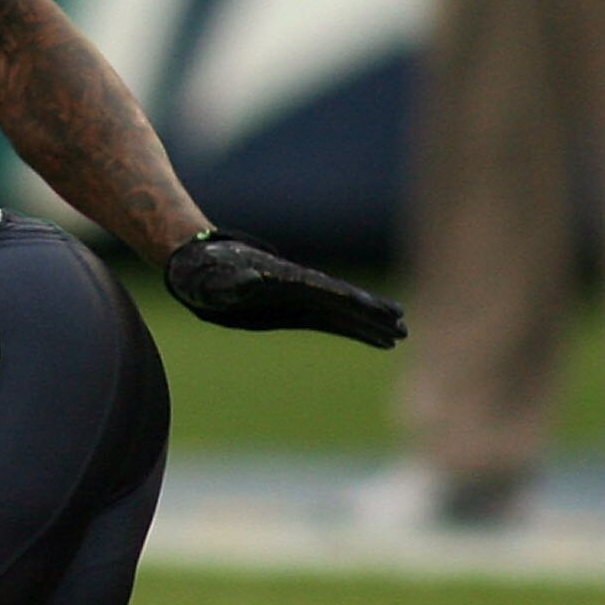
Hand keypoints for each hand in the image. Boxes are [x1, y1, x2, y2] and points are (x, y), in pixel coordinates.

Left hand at [164, 229, 406, 348]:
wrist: (201, 264)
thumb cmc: (204, 274)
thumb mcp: (212, 280)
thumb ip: (230, 283)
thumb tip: (247, 280)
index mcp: (284, 280)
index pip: (323, 291)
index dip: (349, 300)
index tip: (374, 308)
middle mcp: (299, 287)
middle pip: (343, 301)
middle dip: (372, 313)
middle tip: (404, 326)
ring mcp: (302, 298)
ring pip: (345, 312)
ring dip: (372, 323)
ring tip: (401, 334)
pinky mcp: (299, 309)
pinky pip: (335, 321)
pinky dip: (357, 329)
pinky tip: (378, 340)